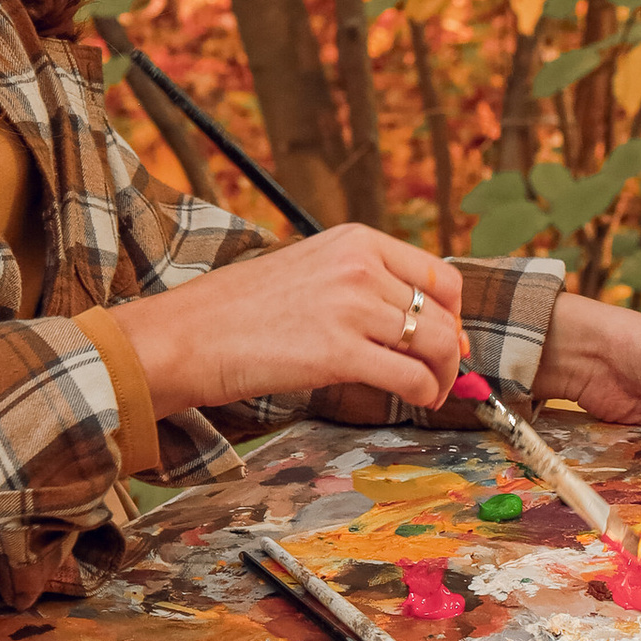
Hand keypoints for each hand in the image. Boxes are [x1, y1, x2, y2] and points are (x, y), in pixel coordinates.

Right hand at [120, 230, 464, 417]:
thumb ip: (360, 283)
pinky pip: (411, 376)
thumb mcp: (310, 269)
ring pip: (434, 343)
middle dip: (449, 350)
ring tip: (429, 392)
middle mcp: (359, 266)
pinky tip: (416, 400)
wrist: (188, 335)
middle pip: (441, 312)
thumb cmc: (240, 310)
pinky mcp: (340, 353)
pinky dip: (425, 393)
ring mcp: (351, 307)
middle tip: (440, 374)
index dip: (452, 312)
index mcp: (355, 240)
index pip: (437, 274)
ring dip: (441, 376)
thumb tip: (414, 318)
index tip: (447, 336)